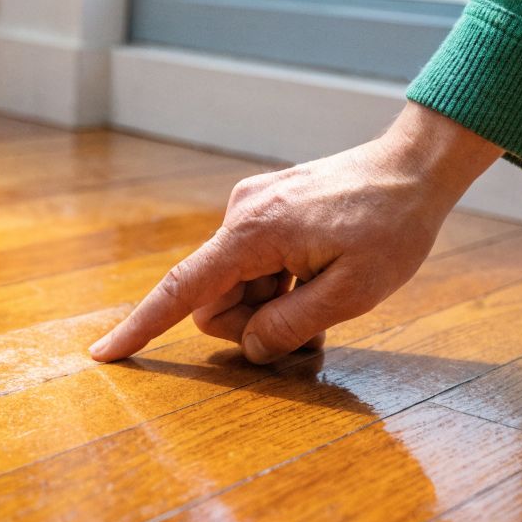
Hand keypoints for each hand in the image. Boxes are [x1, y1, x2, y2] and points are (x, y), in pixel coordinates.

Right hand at [88, 102, 502, 364]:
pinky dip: (280, 287)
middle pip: (215, 302)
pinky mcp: (267, 210)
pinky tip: (321, 279)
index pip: (182, 290)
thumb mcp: (352, 293)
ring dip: (272, 308)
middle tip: (312, 331)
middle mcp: (241, 215)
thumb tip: (248, 347)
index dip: (142, 328)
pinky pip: (255, 268)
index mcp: (254, 233)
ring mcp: (252, 209)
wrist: (417, 166)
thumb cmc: (392, 227)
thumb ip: (290, 326)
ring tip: (326, 300)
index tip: (104, 354)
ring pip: (237, 288)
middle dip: (252, 326)